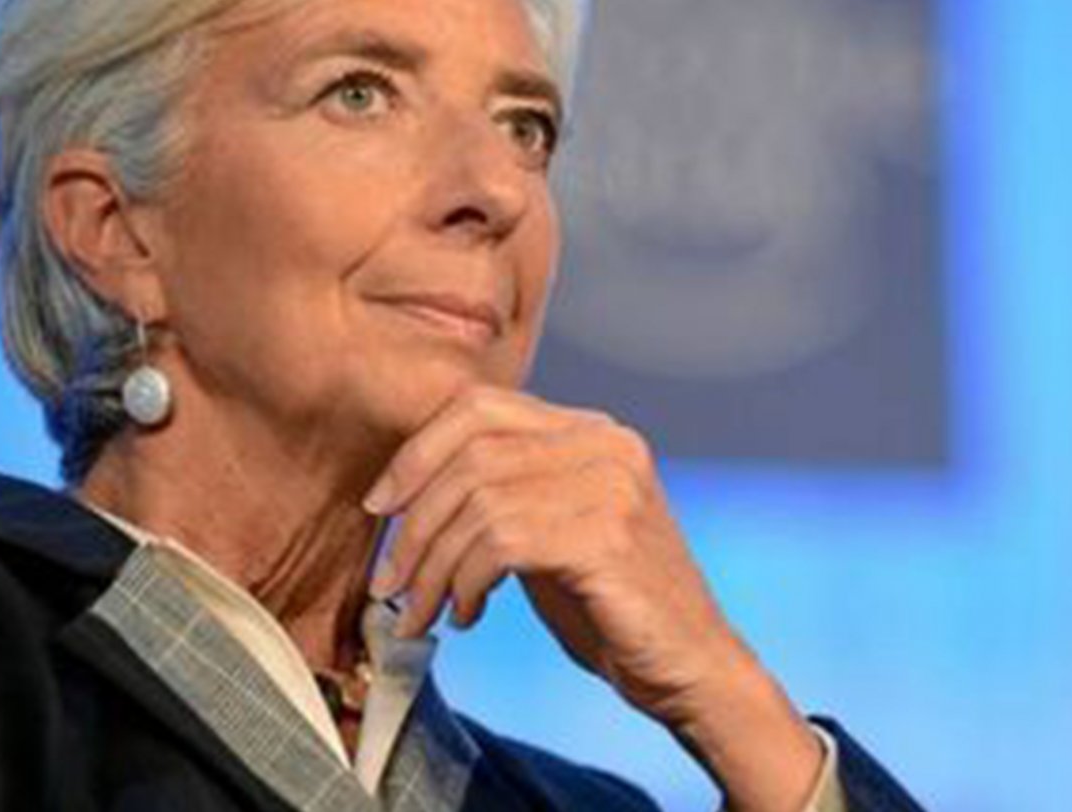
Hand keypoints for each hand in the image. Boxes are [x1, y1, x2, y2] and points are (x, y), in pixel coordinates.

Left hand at [362, 385, 822, 810]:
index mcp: (593, 431)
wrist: (690, 667)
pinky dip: (464, 582)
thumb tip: (411, 488)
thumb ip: (507, 493)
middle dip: (413, 522)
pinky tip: (467, 617)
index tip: (381, 506)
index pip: (480, 405)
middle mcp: (606, 443)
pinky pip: (499, 542)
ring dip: (431, 566)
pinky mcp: (606, 536)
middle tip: (388, 582)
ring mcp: (611, 485)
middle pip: (470, 451)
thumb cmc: (613, 607)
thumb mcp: (553, 531)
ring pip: (478, 501)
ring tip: (420, 614)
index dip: (417, 452)